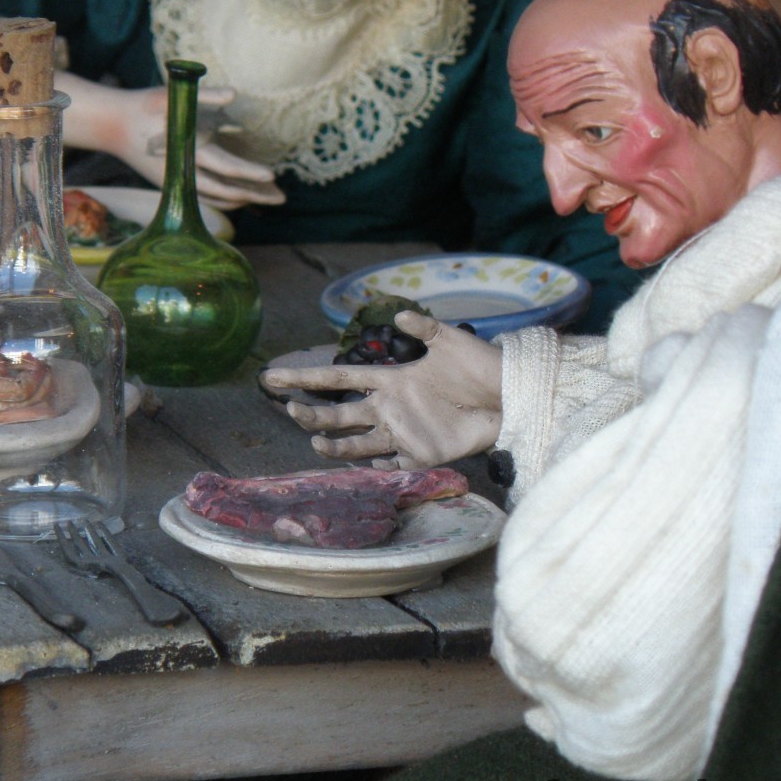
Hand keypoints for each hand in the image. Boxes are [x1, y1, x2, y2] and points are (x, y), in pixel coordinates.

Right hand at [59, 72, 285, 209]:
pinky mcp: (173, 182)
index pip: (226, 168)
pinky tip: (241, 197)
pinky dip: (226, 198)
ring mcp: (177, 181)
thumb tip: (234, 93)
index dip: (250, 173)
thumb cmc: (144, 107)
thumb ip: (206, 96)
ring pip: (217, 198)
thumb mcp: (172, 95)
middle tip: (282, 199)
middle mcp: (184, 172)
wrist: (111, 125)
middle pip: (226, 192)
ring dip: (243, 199)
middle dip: (255, 195)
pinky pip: (206, 196)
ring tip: (267, 200)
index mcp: (187, 152)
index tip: (272, 175)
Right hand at [259, 311, 503, 468]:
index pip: (338, 380)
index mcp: (389, 379)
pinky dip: (373, 466)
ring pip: (356, 443)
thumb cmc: (477, 365)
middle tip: (292, 410)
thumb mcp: (450, 339)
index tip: (273, 378)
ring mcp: (402, 432)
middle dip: (311, 414)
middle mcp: (389, 407)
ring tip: (315, 445)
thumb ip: (424, 326)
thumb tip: (399, 314)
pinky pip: (389, 465)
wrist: (508, 397)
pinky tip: (364, 464)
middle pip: (339, 414)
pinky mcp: (419, 454)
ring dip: (333, 445)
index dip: (305, 378)